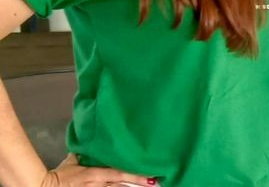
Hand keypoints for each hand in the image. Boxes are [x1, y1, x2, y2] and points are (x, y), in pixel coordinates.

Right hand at [41, 153, 158, 185]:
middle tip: (157, 183)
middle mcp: (98, 185)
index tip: (150, 173)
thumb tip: (94, 137)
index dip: (134, 174)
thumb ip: (87, 152)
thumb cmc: (61, 174)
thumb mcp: (74, 159)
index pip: (118, 173)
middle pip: (122, 185)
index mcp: (94, 173)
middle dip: (139, 184)